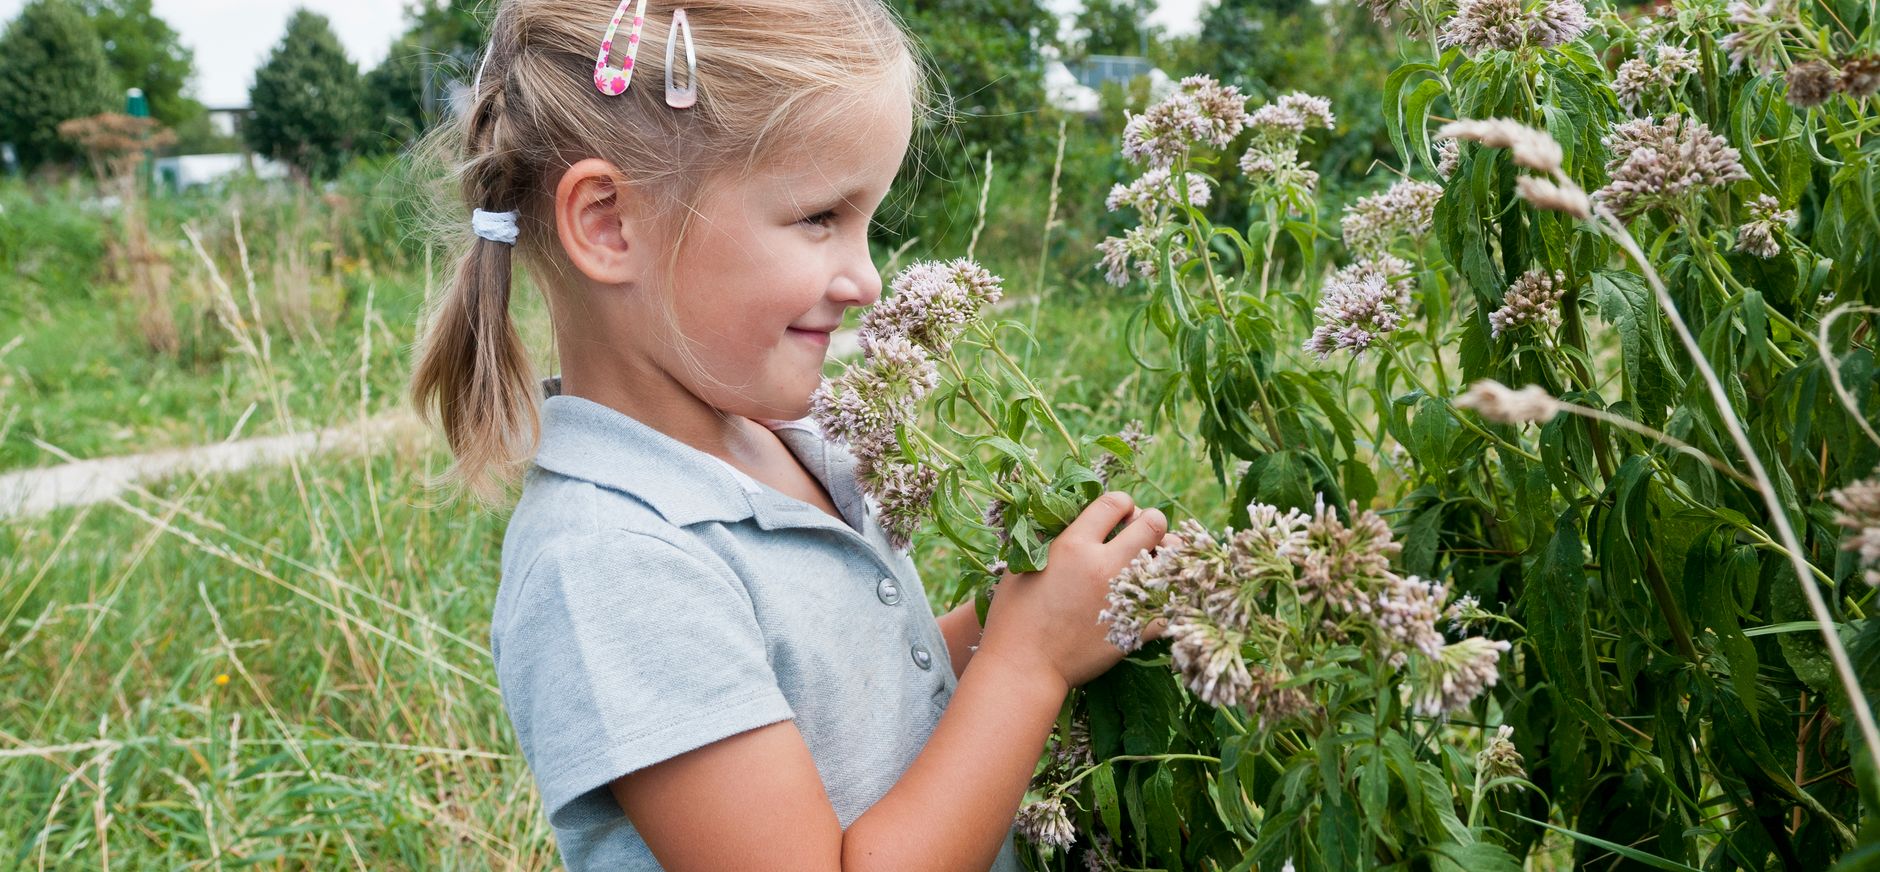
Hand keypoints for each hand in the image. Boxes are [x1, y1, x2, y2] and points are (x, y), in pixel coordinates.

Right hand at [977, 491, 1168, 691]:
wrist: (1023, 666)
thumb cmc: (1013, 617)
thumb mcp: (1021, 567)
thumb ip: (1049, 542)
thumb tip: (1070, 523)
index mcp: (1073, 545)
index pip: (1114, 503)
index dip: (1122, 504)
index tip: (1121, 514)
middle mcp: (1103, 564)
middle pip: (1153, 523)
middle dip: (1152, 522)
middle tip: (1145, 534)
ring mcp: (1124, 596)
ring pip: (1172, 559)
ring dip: (1169, 555)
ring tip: (1159, 560)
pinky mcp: (1136, 627)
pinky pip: (1173, 604)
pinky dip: (1173, 597)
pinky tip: (1164, 594)